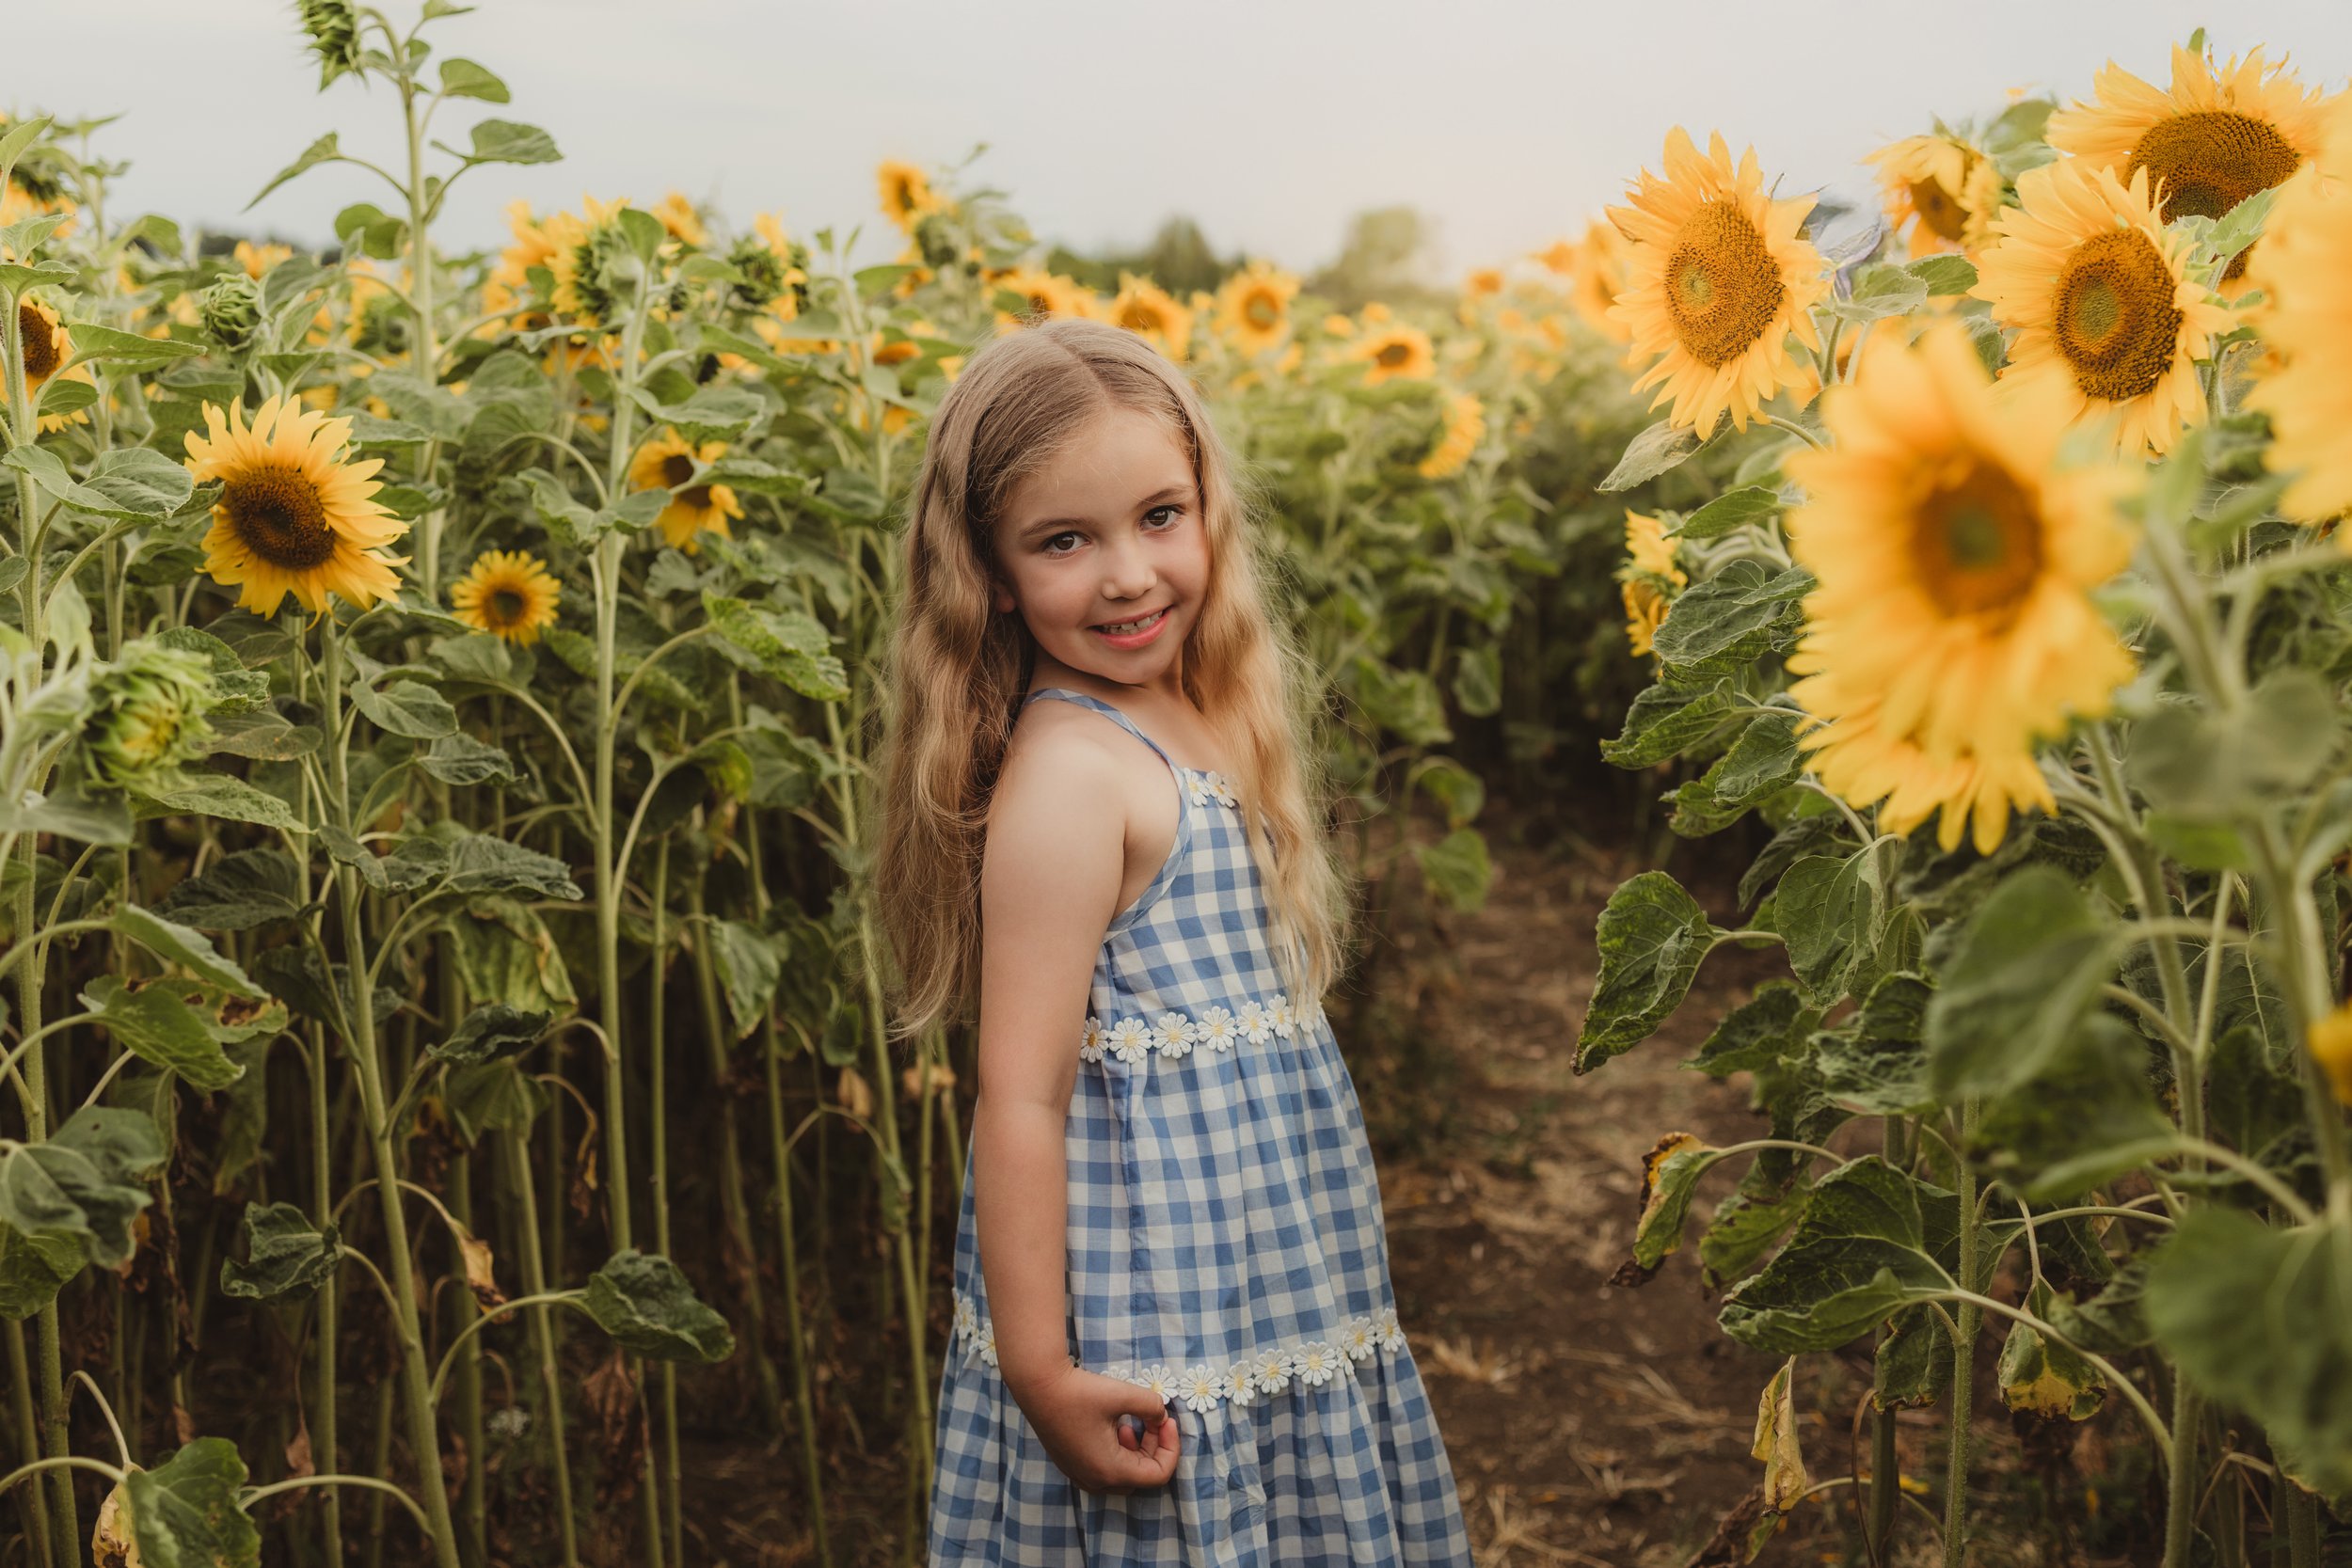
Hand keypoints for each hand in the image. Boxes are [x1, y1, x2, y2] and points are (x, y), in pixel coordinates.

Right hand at [1012, 1364, 1179, 1493]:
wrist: (1037, 1384)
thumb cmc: (1079, 1392)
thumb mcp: (1124, 1394)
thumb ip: (1152, 1407)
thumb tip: (1161, 1416)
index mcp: (1110, 1470)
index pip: (1159, 1475)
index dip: (1171, 1448)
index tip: (1168, 1420)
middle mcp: (1095, 1480)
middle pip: (1141, 1476)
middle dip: (1154, 1448)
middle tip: (1153, 1420)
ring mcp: (1080, 1474)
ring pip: (1122, 1474)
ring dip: (1136, 1451)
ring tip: (1131, 1424)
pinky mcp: (1071, 1464)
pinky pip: (1104, 1469)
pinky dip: (1118, 1452)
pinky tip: (1113, 1427)